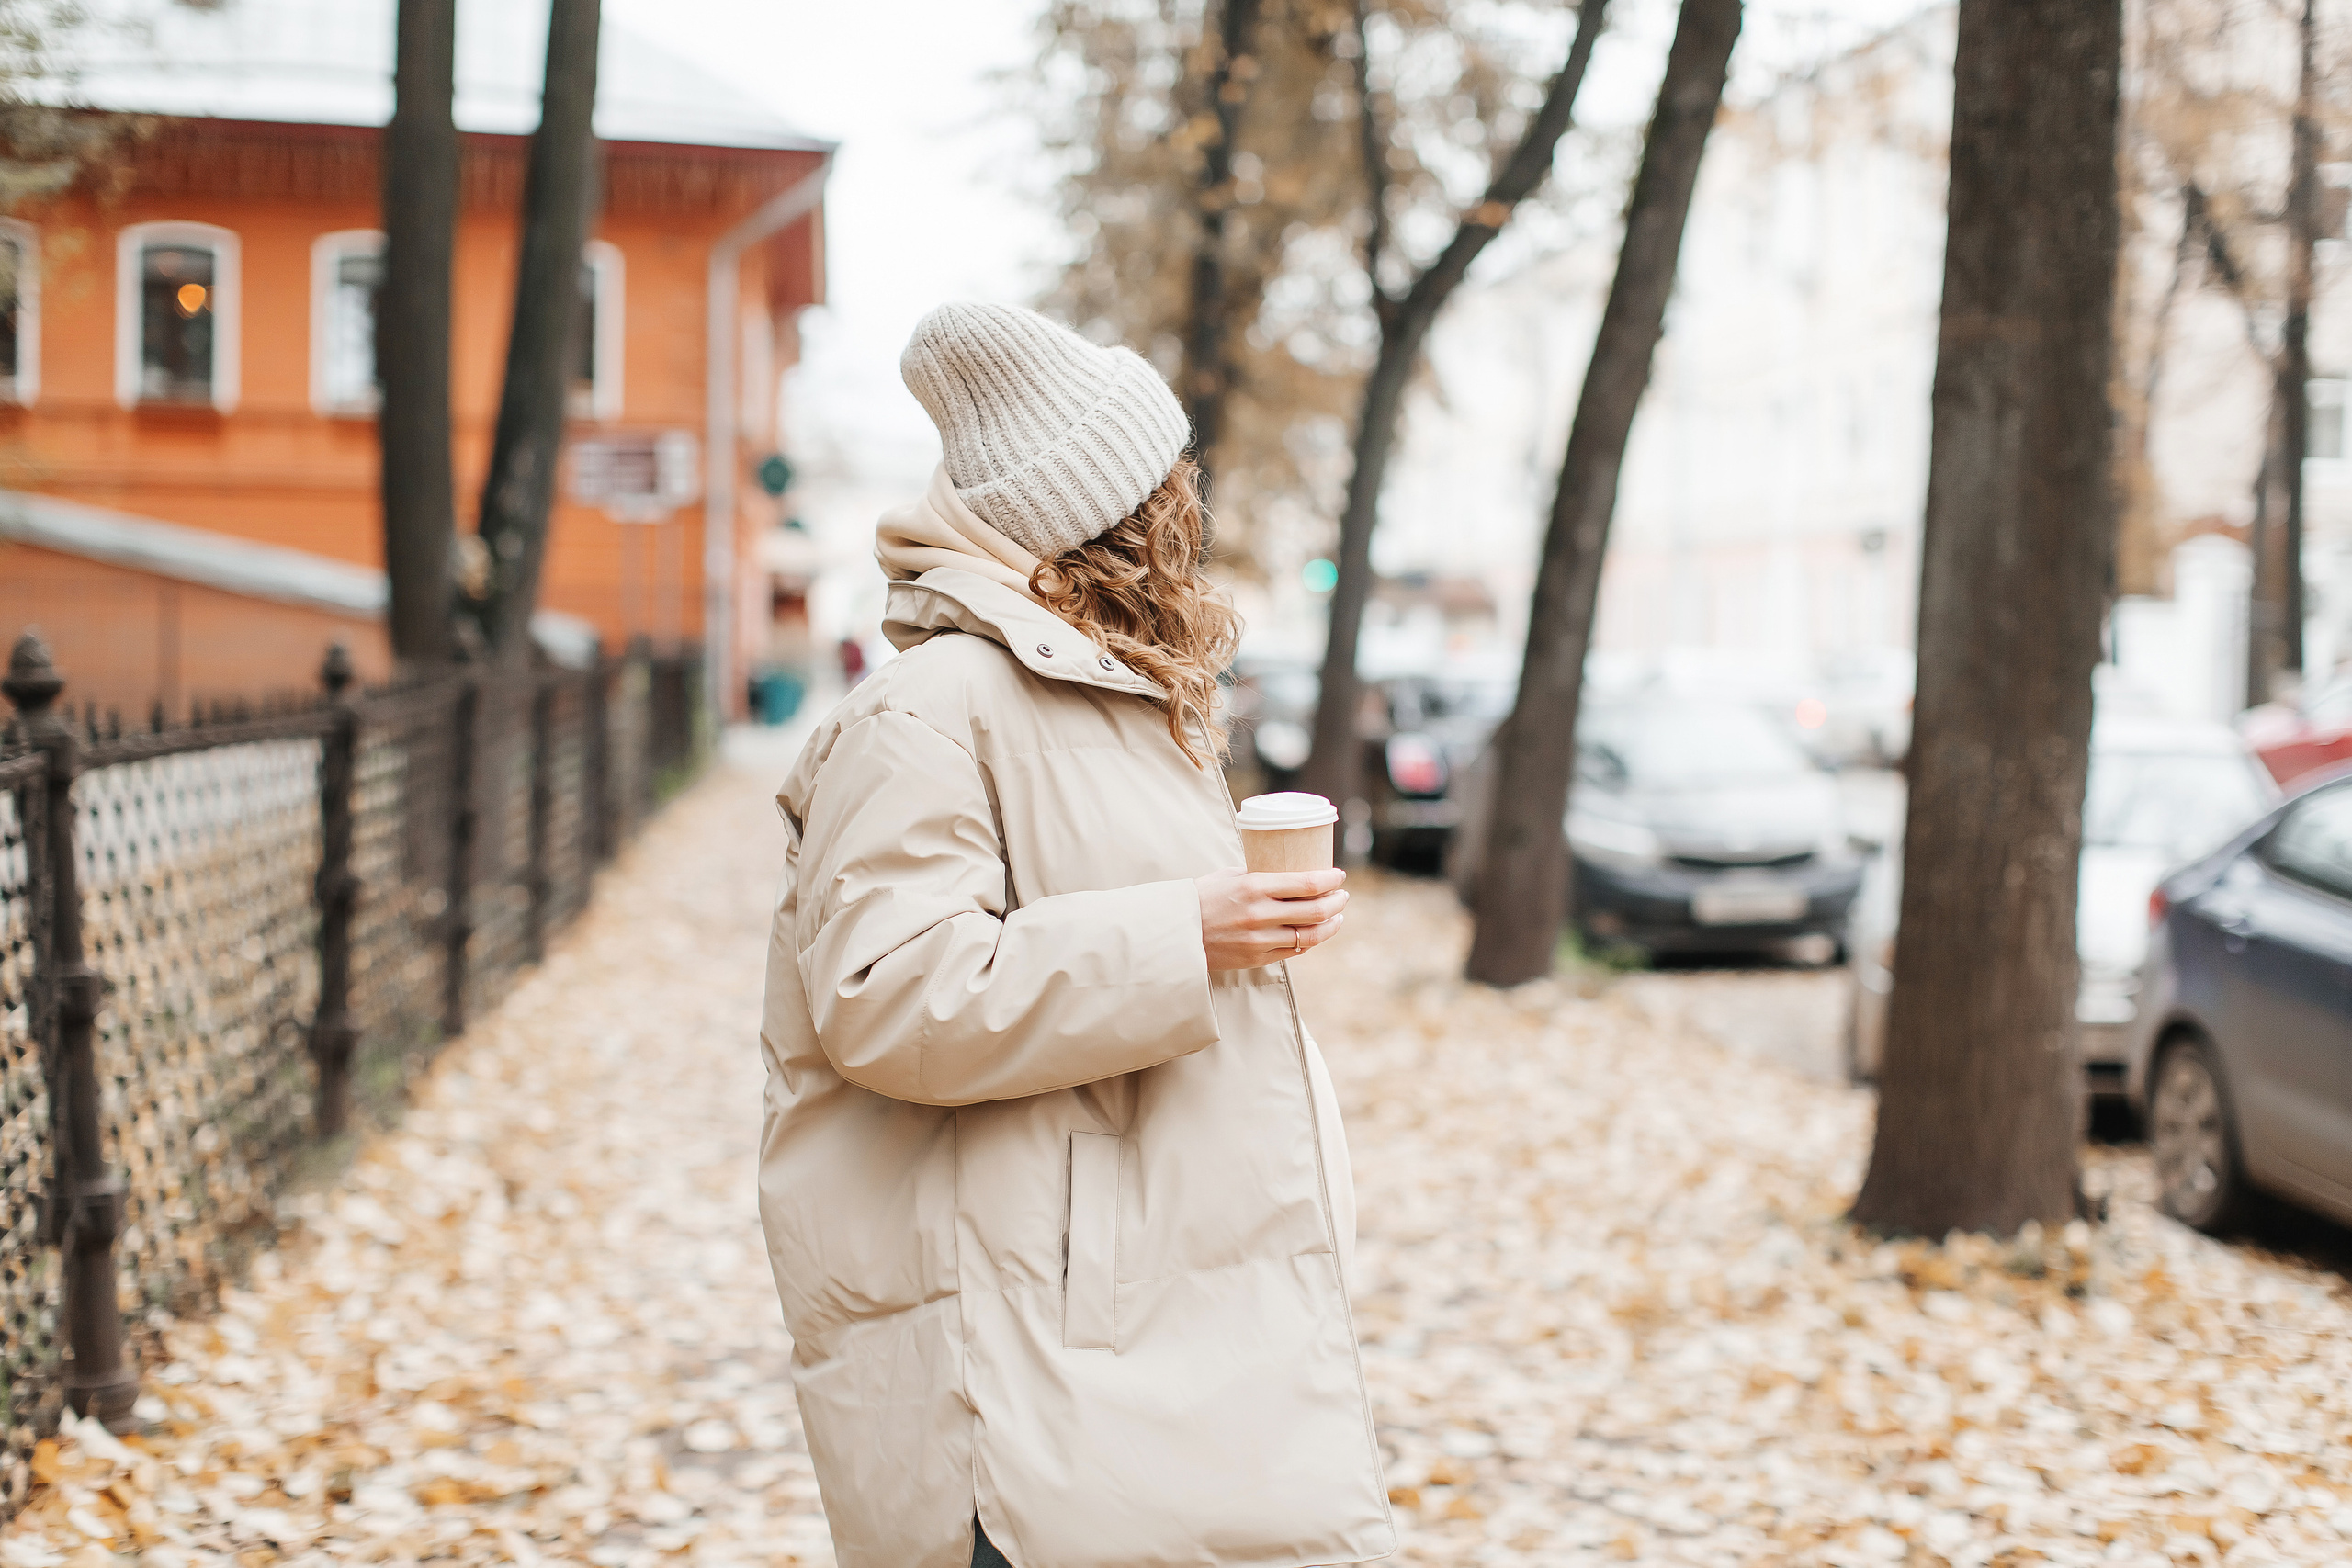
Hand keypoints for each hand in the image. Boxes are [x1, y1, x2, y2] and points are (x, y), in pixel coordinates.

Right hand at [1195, 867, 1347, 971]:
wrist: (1177, 933)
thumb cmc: (1203, 898)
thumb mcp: (1230, 876)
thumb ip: (1261, 875)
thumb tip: (1291, 871)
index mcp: (1253, 887)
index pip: (1307, 884)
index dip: (1330, 880)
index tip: (1339, 875)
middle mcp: (1260, 914)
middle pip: (1316, 911)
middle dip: (1337, 901)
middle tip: (1342, 895)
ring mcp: (1259, 940)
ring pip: (1311, 935)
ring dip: (1331, 924)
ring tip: (1337, 916)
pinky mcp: (1257, 959)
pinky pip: (1294, 950)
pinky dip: (1311, 941)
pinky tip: (1316, 932)